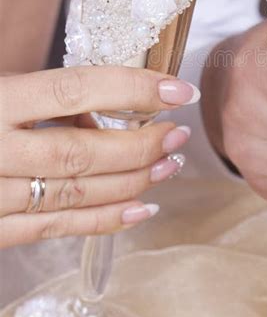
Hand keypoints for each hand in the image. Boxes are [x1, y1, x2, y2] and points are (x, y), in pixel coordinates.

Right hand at [0, 66, 198, 247]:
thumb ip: (38, 94)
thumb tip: (108, 101)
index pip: (72, 90)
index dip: (131, 88)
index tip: (176, 90)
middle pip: (79, 152)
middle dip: (140, 144)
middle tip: (177, 134)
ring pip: (73, 194)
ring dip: (132, 181)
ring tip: (170, 165)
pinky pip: (53, 228)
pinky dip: (103, 220)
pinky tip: (141, 207)